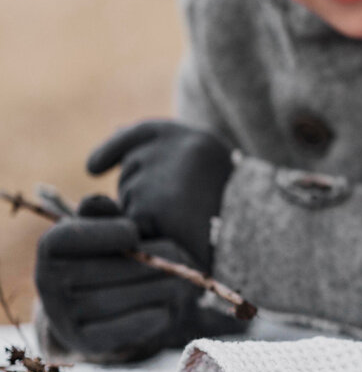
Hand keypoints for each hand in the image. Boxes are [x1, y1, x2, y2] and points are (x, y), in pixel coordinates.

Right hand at [35, 195, 208, 359]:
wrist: (94, 302)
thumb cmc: (108, 251)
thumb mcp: (106, 226)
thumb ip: (105, 213)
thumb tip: (96, 202)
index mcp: (50, 248)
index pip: (68, 238)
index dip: (104, 234)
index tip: (134, 232)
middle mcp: (47, 282)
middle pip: (102, 271)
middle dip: (149, 261)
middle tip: (183, 255)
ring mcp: (62, 315)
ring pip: (113, 300)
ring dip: (157, 289)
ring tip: (185, 280)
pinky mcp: (83, 341)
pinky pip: (117, 330)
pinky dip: (147, 318)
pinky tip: (170, 308)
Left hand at [87, 120, 232, 272]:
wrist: (260, 237)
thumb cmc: (236, 209)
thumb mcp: (208, 167)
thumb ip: (165, 151)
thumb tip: (113, 136)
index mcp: (193, 138)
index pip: (140, 134)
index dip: (113, 149)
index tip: (93, 168)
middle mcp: (174, 149)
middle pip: (131, 170)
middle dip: (141, 191)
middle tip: (183, 210)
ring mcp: (160, 177)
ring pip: (128, 198)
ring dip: (145, 214)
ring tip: (186, 223)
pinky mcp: (149, 209)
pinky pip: (129, 223)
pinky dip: (145, 234)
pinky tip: (173, 237)